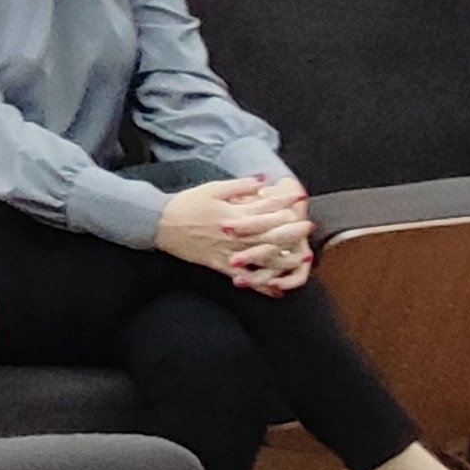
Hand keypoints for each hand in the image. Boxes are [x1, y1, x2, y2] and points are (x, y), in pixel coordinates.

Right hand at [157, 176, 313, 287]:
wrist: (160, 224)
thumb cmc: (186, 204)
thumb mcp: (212, 188)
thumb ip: (239, 186)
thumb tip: (262, 180)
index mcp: (232, 212)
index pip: (264, 206)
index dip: (284, 201)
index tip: (300, 198)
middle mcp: (233, 234)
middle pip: (268, 233)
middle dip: (291, 230)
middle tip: (309, 227)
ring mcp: (228, 251)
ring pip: (260, 258)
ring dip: (284, 258)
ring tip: (302, 258)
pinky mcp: (219, 265)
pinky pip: (244, 277)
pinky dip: (261, 283)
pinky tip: (276, 288)